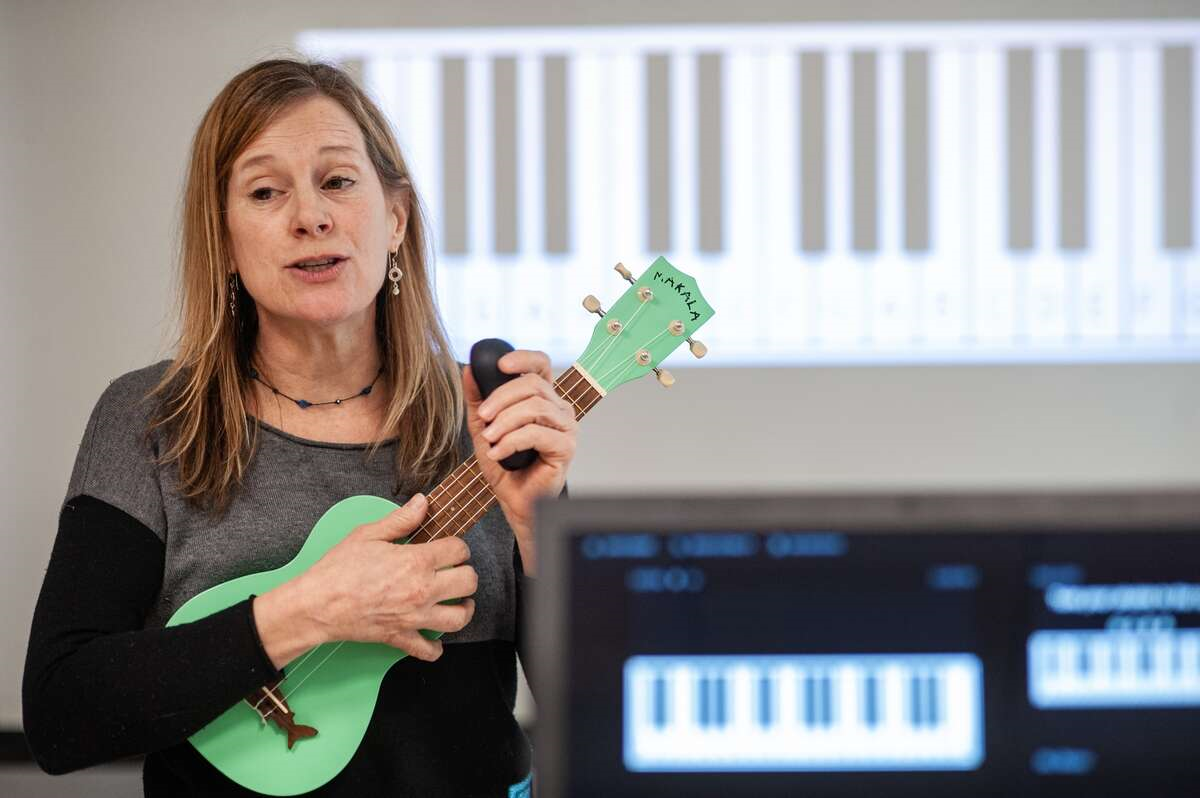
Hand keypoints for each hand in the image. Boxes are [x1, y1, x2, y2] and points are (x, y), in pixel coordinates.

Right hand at [292, 494, 476, 661]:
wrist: (317, 604)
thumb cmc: (338, 569)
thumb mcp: (368, 534)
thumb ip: (400, 519)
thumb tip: (422, 503)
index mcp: (416, 561)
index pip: (459, 550)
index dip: (458, 546)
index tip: (451, 548)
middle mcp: (422, 590)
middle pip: (468, 582)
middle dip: (466, 573)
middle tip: (455, 571)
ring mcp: (414, 617)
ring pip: (459, 618)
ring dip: (464, 609)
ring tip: (459, 601)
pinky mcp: (401, 637)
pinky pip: (428, 651)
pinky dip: (435, 648)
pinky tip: (435, 638)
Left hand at [463, 350, 576, 573]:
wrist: (515, 500)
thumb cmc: (506, 465)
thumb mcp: (483, 427)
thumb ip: (477, 400)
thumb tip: (467, 370)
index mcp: (542, 398)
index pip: (541, 365)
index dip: (522, 358)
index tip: (499, 364)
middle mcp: (559, 409)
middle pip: (533, 384)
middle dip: (502, 397)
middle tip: (483, 417)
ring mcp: (566, 427)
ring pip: (535, 407)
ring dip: (505, 421)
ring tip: (490, 439)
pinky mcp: (566, 447)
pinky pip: (537, 433)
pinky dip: (512, 441)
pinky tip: (498, 453)